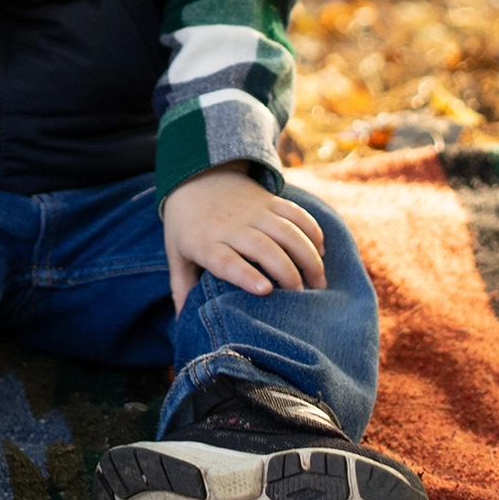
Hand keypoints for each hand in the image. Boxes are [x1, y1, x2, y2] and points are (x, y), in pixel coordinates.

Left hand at [164, 165, 326, 299]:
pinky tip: (321, 252)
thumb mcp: (176, 254)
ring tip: (319, 281)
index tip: (266, 290)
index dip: (246, 275)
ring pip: (287, 231)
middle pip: (264, 248)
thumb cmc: (186, 226)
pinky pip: (296, 213)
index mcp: (206, 243)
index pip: (226, 260)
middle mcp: (232, 226)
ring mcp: (253, 211)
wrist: (195, 177)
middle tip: (301, 295)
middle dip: (286, 271)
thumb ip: (181, 287)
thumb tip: (182, 322)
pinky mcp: (269, 201)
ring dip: (307, 256)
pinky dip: (312, 231)